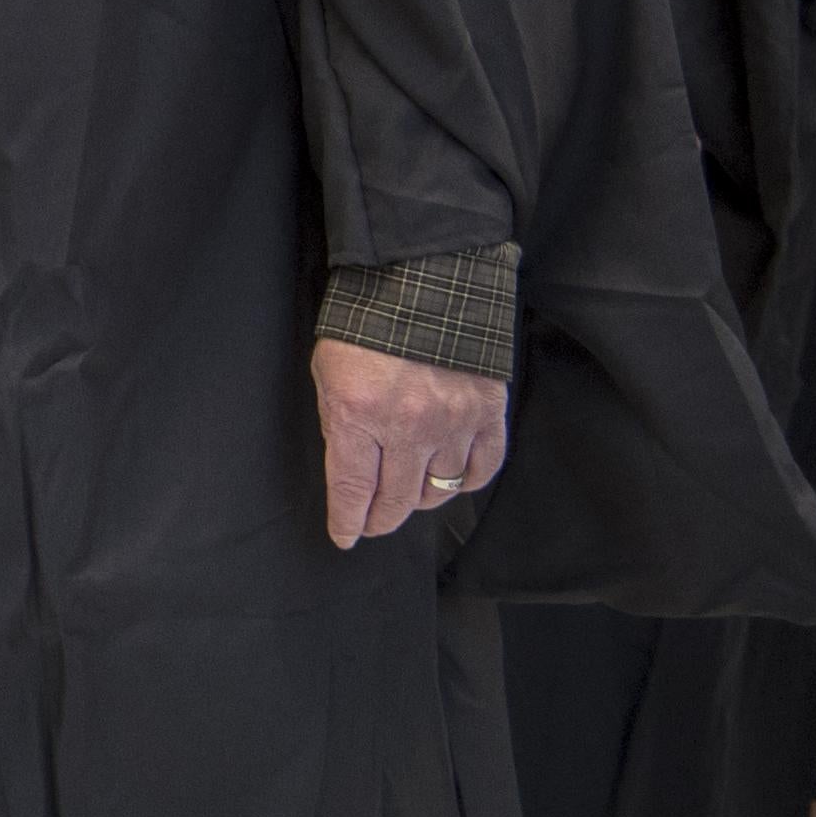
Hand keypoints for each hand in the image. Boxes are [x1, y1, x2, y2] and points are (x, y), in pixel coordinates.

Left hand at [313, 337, 506, 546]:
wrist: (423, 281)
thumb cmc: (365, 323)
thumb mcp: (328, 371)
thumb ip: (339, 422)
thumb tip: (350, 469)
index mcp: (358, 414)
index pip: (351, 490)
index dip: (347, 520)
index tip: (345, 535)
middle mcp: (408, 427)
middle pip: (395, 499)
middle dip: (379, 519)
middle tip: (372, 523)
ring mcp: (453, 423)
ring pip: (438, 490)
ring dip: (418, 499)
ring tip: (406, 495)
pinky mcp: (487, 414)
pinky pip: (481, 469)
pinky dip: (465, 482)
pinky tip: (449, 479)